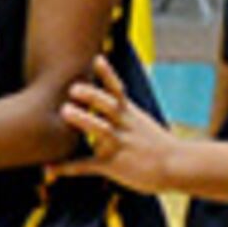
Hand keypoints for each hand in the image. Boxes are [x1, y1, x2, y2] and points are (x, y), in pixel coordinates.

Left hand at [60, 56, 177, 190]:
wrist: (178, 164)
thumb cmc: (156, 144)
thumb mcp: (141, 121)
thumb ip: (122, 110)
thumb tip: (107, 98)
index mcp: (129, 113)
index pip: (118, 90)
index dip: (107, 74)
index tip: (96, 58)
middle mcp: (124, 125)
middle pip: (109, 105)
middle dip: (92, 95)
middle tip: (74, 87)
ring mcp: (119, 144)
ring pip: (102, 130)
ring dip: (84, 120)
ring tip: (65, 111)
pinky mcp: (113, 165)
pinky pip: (88, 165)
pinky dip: (68, 167)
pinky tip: (49, 167)